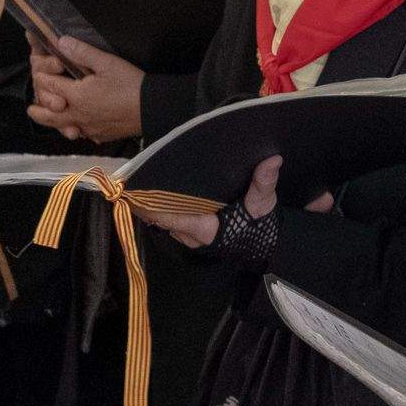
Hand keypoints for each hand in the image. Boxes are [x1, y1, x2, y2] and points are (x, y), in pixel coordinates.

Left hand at [25, 36, 142, 141]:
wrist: (153, 108)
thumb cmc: (131, 84)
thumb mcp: (108, 62)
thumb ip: (82, 52)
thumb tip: (60, 42)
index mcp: (76, 95)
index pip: (49, 86)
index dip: (43, 77)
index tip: (43, 72)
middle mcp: (77, 115)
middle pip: (48, 116)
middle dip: (37, 111)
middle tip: (31, 109)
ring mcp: (89, 128)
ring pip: (64, 127)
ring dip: (56, 123)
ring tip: (54, 118)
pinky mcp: (101, 135)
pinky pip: (83, 133)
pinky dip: (78, 128)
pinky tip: (82, 125)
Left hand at [143, 153, 281, 248]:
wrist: (266, 245)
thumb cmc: (261, 226)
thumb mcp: (264, 203)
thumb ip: (264, 183)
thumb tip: (273, 160)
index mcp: (205, 228)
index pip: (170, 218)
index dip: (150, 208)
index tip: (132, 194)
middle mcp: (193, 236)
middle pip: (162, 219)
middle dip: (149, 204)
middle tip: (134, 182)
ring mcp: (191, 238)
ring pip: (166, 222)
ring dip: (155, 208)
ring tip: (142, 186)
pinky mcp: (194, 235)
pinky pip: (172, 223)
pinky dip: (165, 212)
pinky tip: (159, 197)